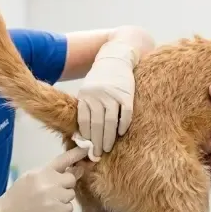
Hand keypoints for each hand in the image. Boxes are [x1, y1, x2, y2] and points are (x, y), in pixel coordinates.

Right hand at [0, 146, 87, 211]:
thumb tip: (73, 168)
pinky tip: (49, 210)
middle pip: (71, 179)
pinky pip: (69, 207)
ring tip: (48, 201)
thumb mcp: (31, 177)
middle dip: (65, 184)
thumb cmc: (19, 194)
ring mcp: (56, 197)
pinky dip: (62, 209)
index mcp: (43, 171)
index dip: (77, 154)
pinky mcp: (59, 211)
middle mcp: (51, 182)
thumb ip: (50, 172)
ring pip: (71, 194)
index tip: (89, 149)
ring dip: (63, 197)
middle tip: (53, 190)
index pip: (64, 159)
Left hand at [77, 40, 136, 157]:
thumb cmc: (100, 79)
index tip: (87, 149)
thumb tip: (84, 135)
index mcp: (85, 95)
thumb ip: (87, 108)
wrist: (115, 57)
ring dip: (109, 138)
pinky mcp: (126, 94)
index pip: (84, 122)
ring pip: (110, 122)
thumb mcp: (87, 90)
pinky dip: (123, 126)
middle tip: (98, 155)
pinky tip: (121, 133)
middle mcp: (97, 95)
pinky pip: (125, 114)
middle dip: (97, 143)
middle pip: (97, 125)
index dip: (85, 137)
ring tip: (107, 148)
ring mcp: (112, 94)